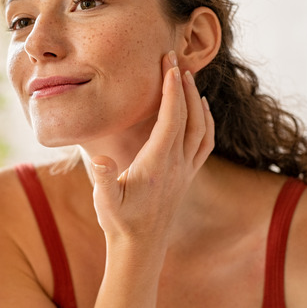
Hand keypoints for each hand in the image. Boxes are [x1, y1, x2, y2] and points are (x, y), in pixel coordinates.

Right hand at [90, 51, 213, 248]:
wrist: (140, 249)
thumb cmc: (119, 223)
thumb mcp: (105, 202)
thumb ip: (105, 179)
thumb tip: (101, 159)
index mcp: (158, 164)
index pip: (171, 118)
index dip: (171, 89)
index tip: (167, 64)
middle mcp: (178, 164)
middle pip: (189, 116)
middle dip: (183, 85)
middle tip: (174, 59)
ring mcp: (186, 170)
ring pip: (202, 128)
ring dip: (196, 100)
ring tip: (187, 78)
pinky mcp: (187, 176)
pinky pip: (205, 142)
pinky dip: (206, 121)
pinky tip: (200, 110)